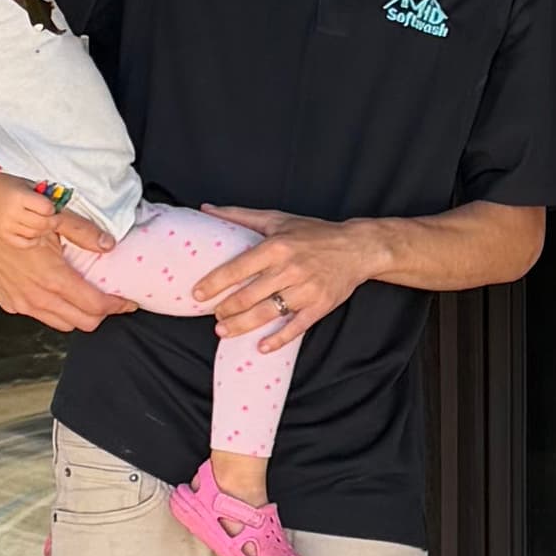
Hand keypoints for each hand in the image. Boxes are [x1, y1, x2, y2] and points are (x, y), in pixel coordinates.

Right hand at [0, 172, 126, 331]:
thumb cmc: (13, 215)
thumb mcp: (53, 218)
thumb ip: (84, 233)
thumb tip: (109, 245)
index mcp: (53, 279)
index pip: (96, 306)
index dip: (117, 305)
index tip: (128, 300)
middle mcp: (37, 298)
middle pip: (83, 322)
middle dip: (102, 313)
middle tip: (112, 300)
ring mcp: (21, 303)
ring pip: (62, 324)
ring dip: (80, 314)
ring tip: (89, 298)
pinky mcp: (10, 303)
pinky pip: (41, 316)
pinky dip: (57, 311)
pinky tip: (61, 294)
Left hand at [201, 211, 383, 353]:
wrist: (358, 248)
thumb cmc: (314, 233)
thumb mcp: (278, 219)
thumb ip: (240, 216)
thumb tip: (206, 209)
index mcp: (277, 247)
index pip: (237, 268)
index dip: (214, 283)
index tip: (197, 294)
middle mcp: (290, 269)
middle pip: (248, 295)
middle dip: (226, 309)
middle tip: (214, 316)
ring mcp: (306, 289)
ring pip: (267, 313)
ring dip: (242, 325)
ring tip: (223, 332)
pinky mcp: (320, 306)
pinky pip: (295, 327)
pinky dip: (277, 339)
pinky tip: (261, 346)